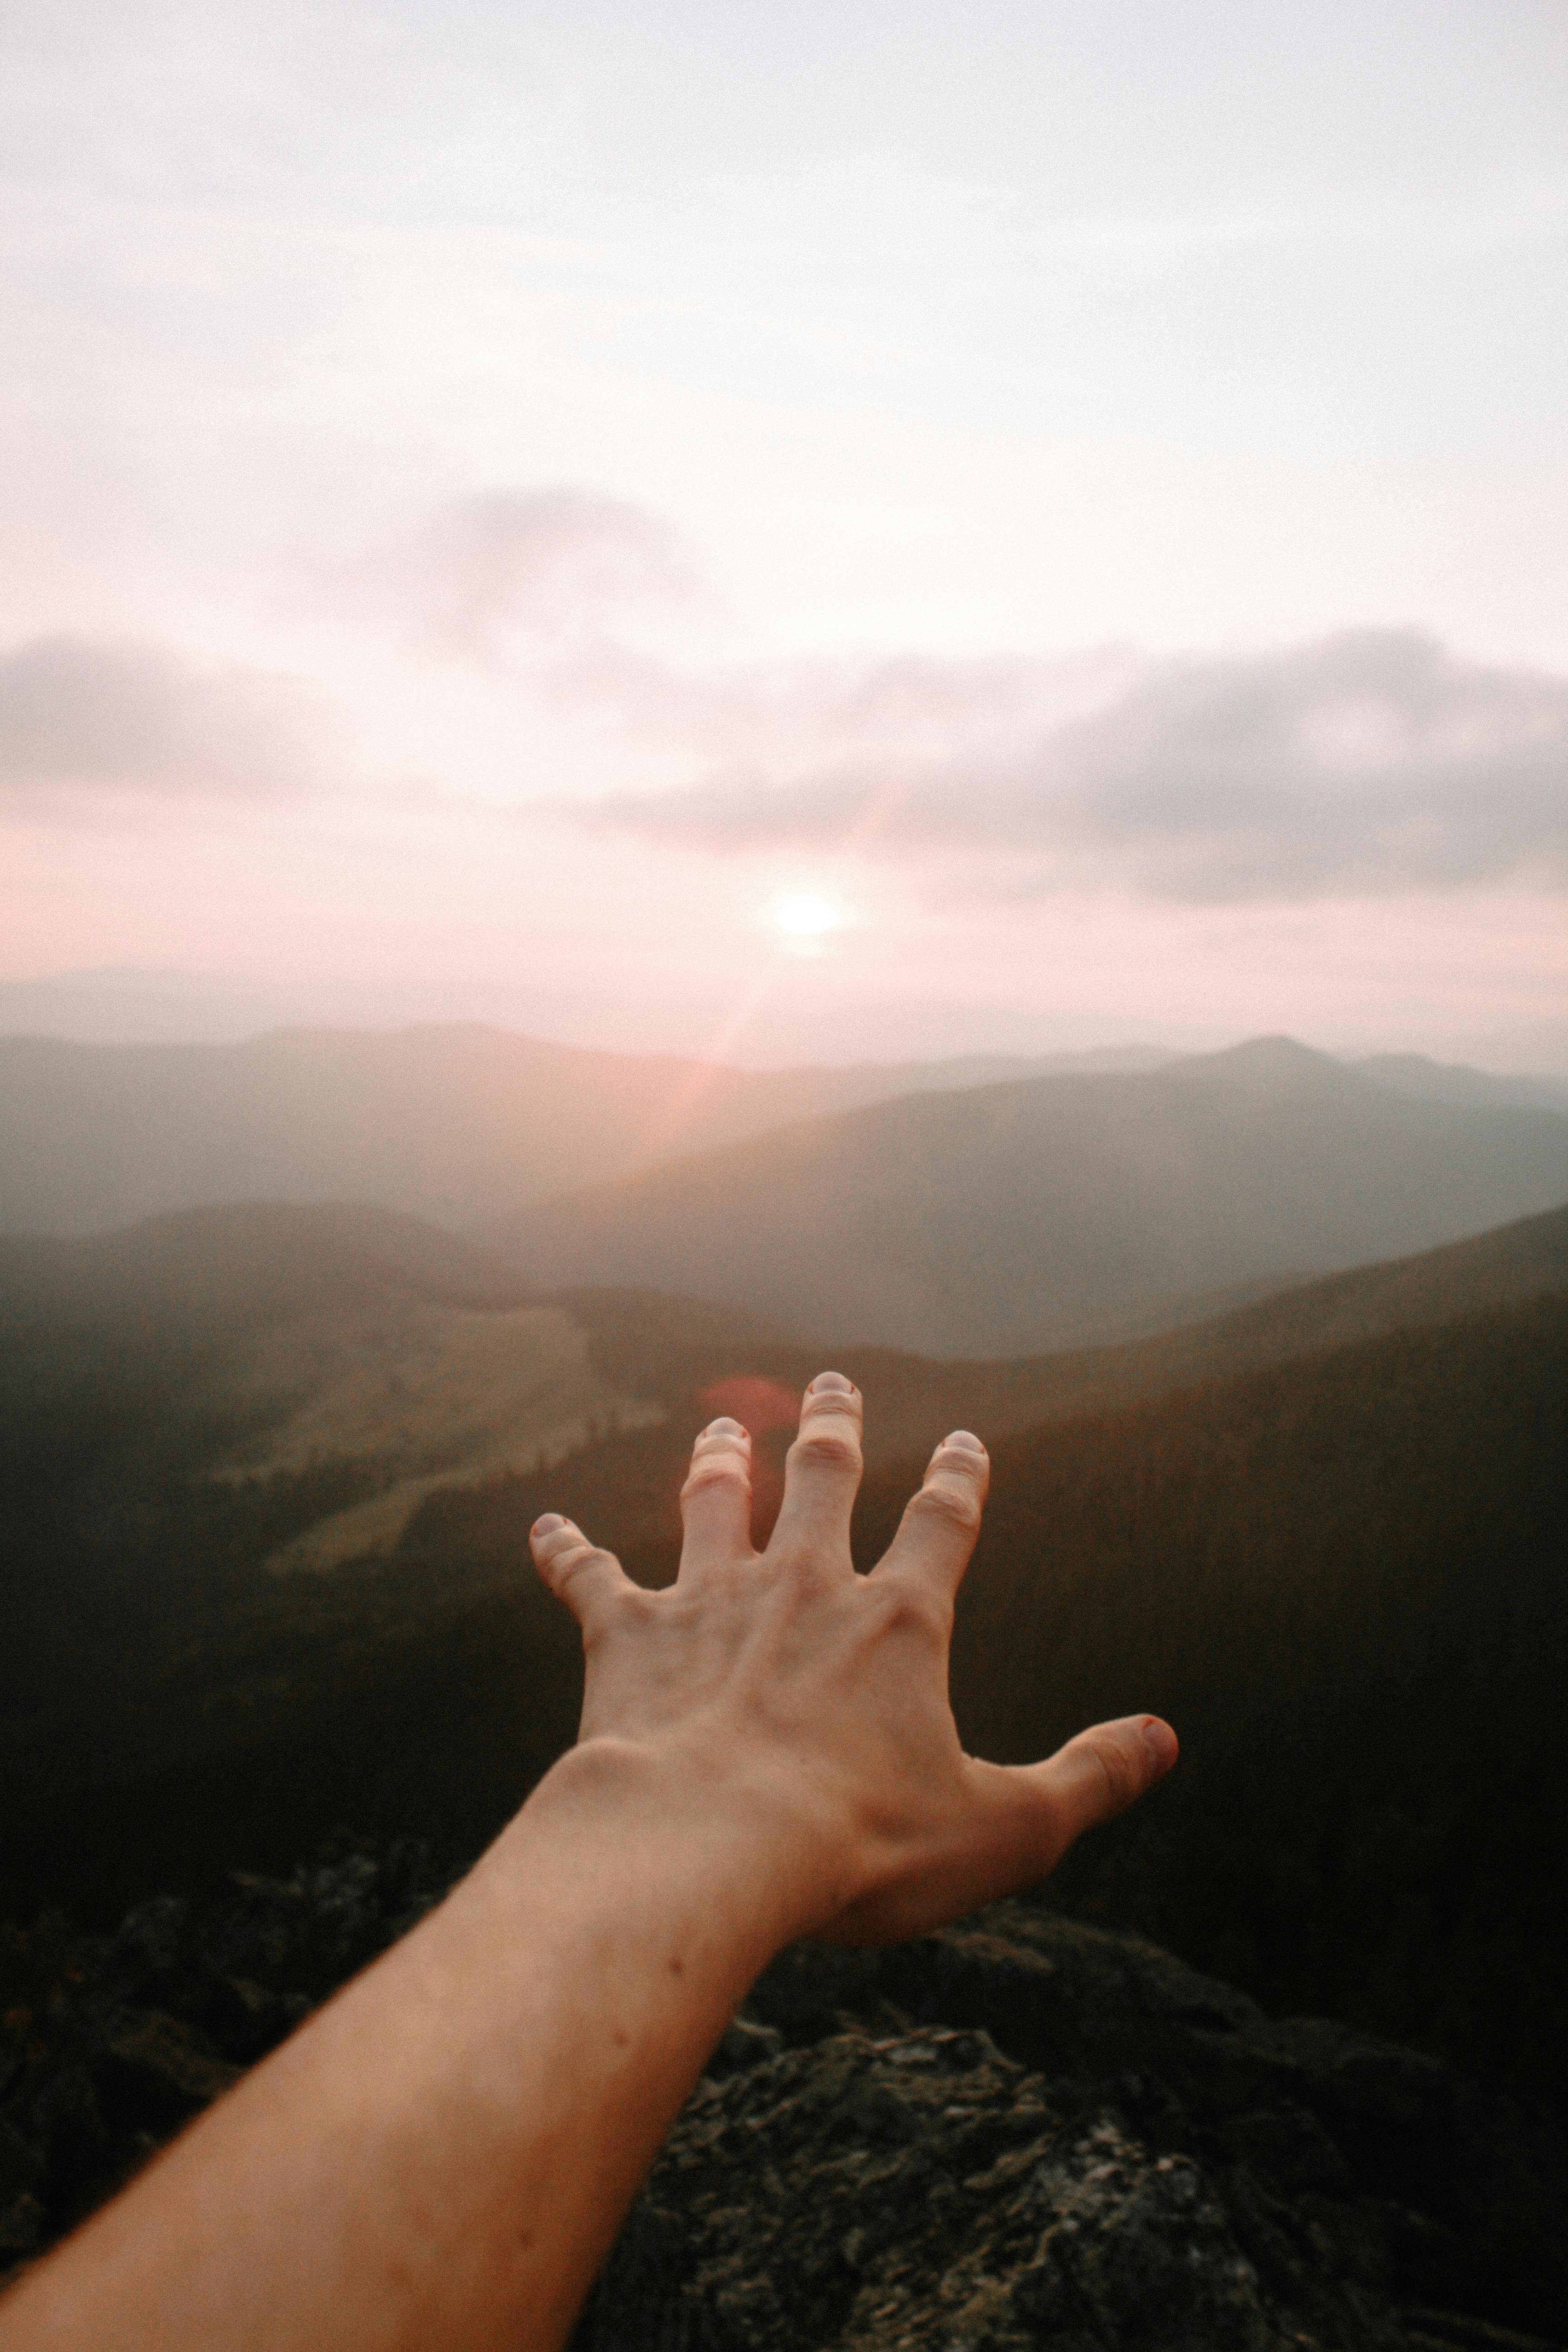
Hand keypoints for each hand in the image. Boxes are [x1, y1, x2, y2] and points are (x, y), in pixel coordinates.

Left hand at [529, 1372, 1176, 1945]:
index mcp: (897, 1624)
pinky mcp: (627, 1636)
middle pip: (822, 1480)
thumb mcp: (1004, 1829)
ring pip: (712, 1503)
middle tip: (830, 1385)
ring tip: (718, 1427)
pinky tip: (538, 1526)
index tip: (965, 1440)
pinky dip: (562, 1550)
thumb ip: (1089, 1779)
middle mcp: (804, 1588)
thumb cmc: (859, 1847)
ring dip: (716, 1462)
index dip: (959, 1478)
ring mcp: (709, 1601)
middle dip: (832, 1428)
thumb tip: (1166, 1741)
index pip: (943, 1524)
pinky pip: (588, 1578)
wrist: (708, 1848)